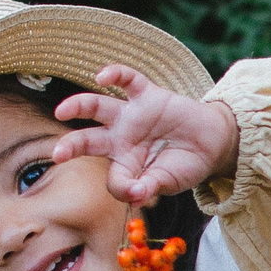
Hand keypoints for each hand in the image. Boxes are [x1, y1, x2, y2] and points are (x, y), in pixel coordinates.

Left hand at [50, 66, 239, 205]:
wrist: (212, 143)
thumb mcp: (168, 181)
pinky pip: (128, 81)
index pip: (113, 178)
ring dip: (78, 106)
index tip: (136, 192)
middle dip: (71, 146)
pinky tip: (102, 76)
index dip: (122, 187)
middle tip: (57, 154)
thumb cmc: (185, 165)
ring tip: (61, 111)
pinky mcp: (148, 96)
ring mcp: (131, 116)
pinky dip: (115, 74)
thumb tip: (136, 196)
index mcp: (123, 164)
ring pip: (97, 107)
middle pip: (87, 140)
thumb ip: (150, 186)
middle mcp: (120, 139)